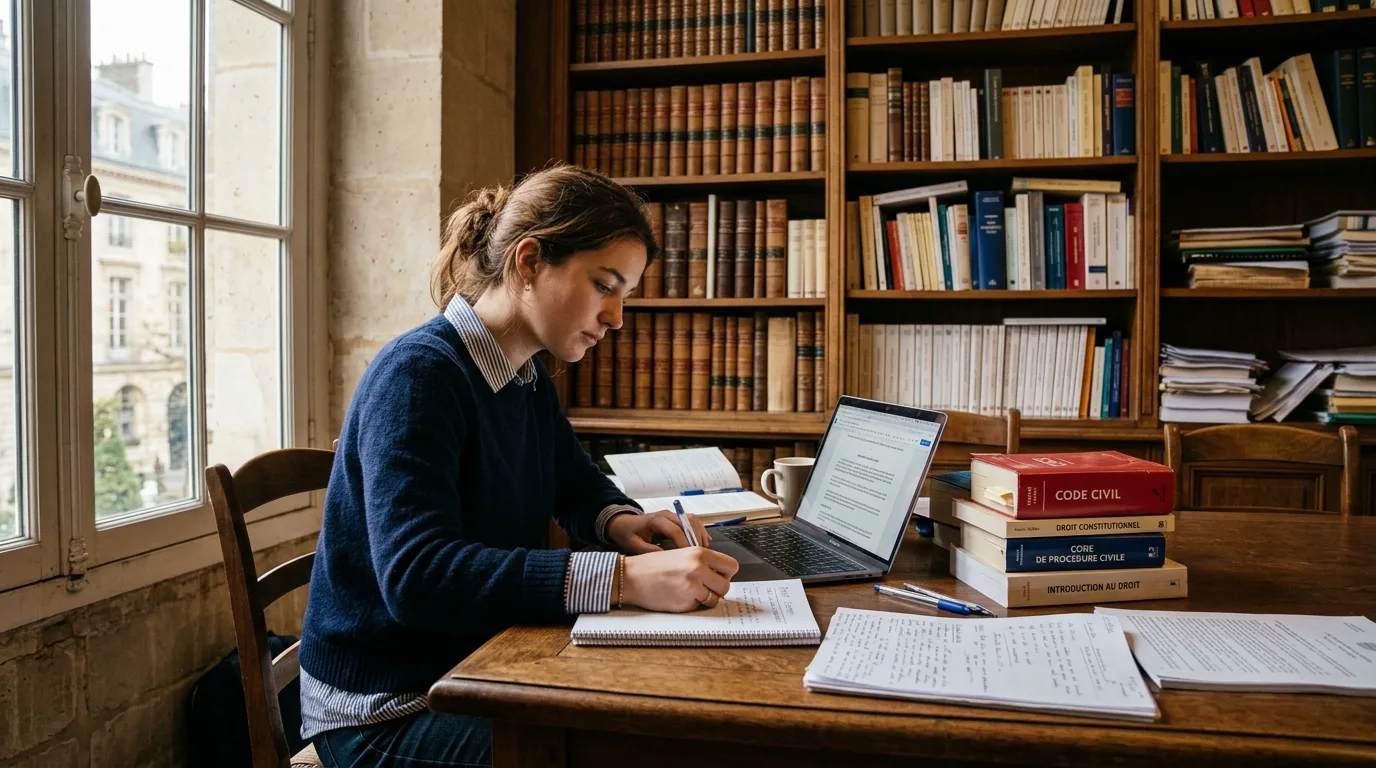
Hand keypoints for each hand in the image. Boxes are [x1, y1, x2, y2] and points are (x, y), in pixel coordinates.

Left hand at [606, 509, 710, 554]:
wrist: (623, 523)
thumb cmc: (627, 534)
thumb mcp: (633, 545)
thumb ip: (649, 551)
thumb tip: (666, 559)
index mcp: (656, 520)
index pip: (676, 530)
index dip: (684, 543)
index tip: (689, 557)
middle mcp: (666, 514)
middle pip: (688, 523)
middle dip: (696, 539)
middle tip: (700, 556)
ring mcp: (672, 515)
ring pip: (693, 520)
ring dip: (700, 534)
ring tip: (704, 550)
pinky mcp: (675, 518)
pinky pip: (692, 521)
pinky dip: (700, 530)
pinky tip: (705, 542)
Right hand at [618, 547, 740, 612]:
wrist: (631, 576)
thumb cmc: (654, 566)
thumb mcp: (681, 554)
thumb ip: (702, 562)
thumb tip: (721, 574)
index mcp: (699, 553)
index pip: (731, 566)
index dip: (726, 574)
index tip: (718, 576)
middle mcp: (698, 568)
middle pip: (725, 586)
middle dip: (716, 589)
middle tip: (703, 587)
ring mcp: (692, 586)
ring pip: (715, 599)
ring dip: (705, 598)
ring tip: (688, 591)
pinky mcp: (685, 602)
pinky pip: (699, 606)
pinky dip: (691, 604)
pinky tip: (678, 596)